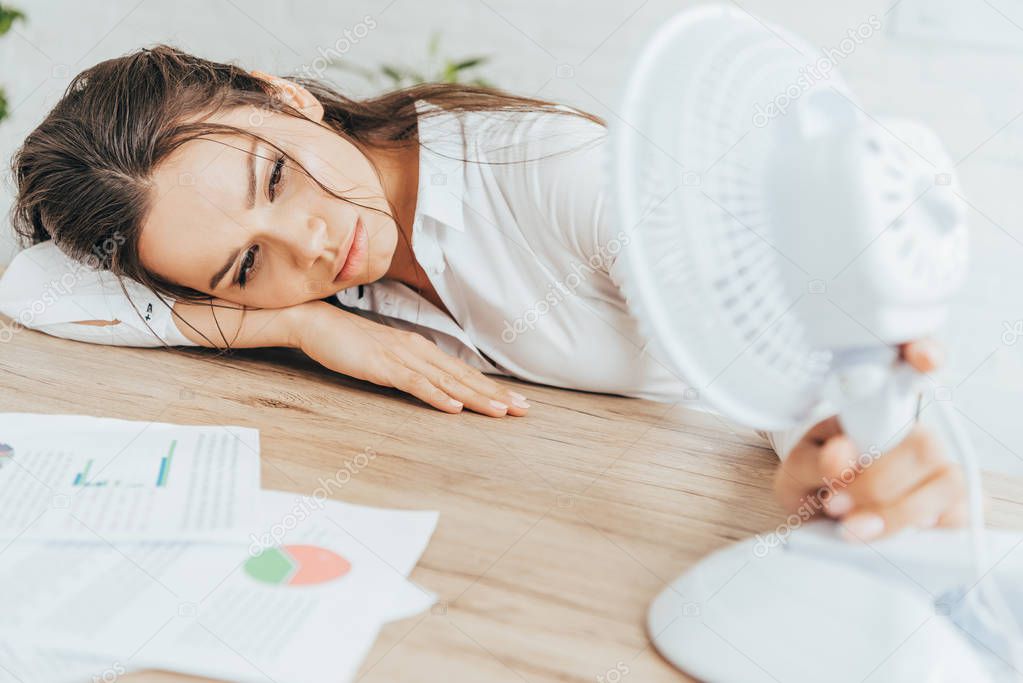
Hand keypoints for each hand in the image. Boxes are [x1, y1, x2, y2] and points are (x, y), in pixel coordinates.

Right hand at [296, 301, 529, 416]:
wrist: (316, 323)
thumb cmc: (349, 342)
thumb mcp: (386, 358)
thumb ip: (409, 370)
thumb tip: (432, 386)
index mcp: (420, 349)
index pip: (461, 372)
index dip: (490, 387)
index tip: (514, 402)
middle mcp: (418, 351)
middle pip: (463, 376)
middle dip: (495, 394)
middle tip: (523, 410)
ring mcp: (401, 357)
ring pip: (447, 381)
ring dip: (475, 397)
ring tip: (501, 411)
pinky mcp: (383, 366)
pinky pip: (414, 383)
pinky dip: (437, 395)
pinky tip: (454, 407)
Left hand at [773, 340, 971, 540]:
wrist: (826, 515)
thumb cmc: (816, 479)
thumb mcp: (797, 469)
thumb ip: (813, 462)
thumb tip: (842, 456)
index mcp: (876, 405)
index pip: (914, 365)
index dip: (925, 353)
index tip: (923, 357)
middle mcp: (915, 431)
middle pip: (923, 444)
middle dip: (877, 481)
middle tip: (835, 501)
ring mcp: (940, 467)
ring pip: (945, 483)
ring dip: (893, 512)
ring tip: (852, 525)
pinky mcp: (955, 505)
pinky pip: (958, 516)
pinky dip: (919, 529)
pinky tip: (887, 532)